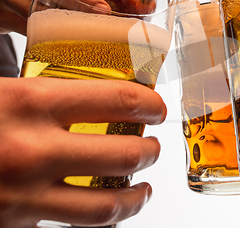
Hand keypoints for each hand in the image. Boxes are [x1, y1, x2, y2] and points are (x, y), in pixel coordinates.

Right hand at [0, 77, 165, 226]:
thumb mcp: (2, 93)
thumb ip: (41, 95)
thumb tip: (88, 93)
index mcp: (30, 102)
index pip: (118, 99)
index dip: (149, 105)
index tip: (156, 108)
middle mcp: (32, 149)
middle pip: (123, 154)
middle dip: (150, 151)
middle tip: (152, 146)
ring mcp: (24, 193)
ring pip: (106, 204)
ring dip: (136, 197)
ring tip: (143, 188)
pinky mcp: (14, 224)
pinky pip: (74, 226)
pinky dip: (99, 219)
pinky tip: (104, 208)